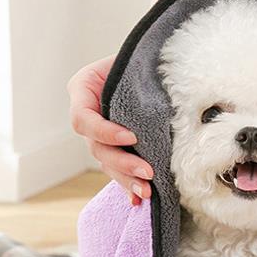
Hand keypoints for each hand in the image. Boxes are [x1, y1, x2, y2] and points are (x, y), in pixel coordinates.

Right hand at [67, 55, 153, 205]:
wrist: (154, 63)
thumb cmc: (146, 56)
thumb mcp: (138, 59)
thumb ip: (140, 73)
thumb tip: (173, 89)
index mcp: (84, 89)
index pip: (83, 119)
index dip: (105, 132)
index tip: (132, 136)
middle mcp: (88, 114)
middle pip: (96, 148)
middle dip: (122, 163)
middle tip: (147, 172)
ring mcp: (100, 134)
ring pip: (107, 163)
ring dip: (127, 179)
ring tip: (147, 191)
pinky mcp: (116, 147)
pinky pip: (118, 170)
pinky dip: (128, 185)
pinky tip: (138, 201)